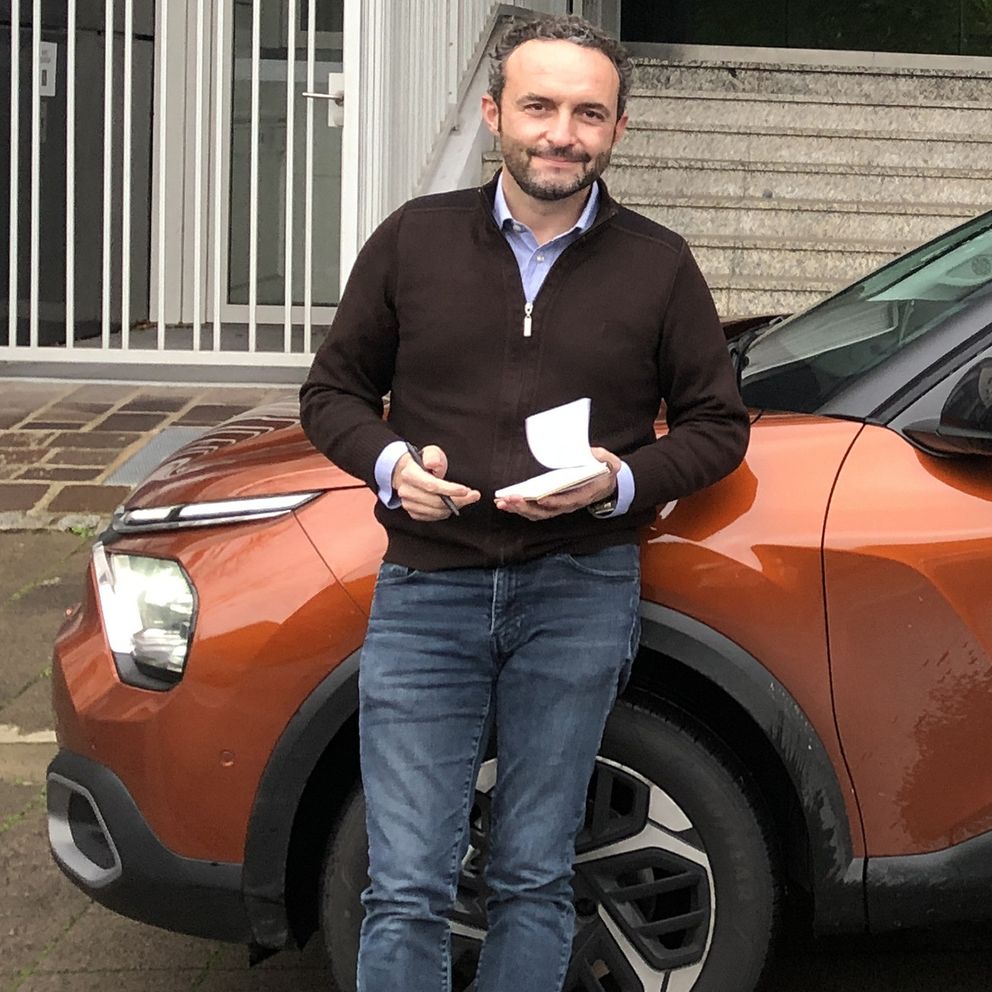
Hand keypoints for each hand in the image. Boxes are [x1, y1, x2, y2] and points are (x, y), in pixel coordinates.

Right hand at [392, 445, 480, 520]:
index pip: (431, 485)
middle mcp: (406, 491)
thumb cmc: (423, 463)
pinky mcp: (414, 513)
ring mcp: (408, 504)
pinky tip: (454, 503)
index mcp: (409, 474)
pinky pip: (434, 516)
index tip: (465, 490)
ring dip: (454, 506)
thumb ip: (433, 456)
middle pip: (436, 501)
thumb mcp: (430, 452)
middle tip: (473, 495)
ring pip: (437, 511)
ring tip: (466, 498)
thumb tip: (434, 464)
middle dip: (458, 500)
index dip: (449, 489)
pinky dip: (446, 511)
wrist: (409, 474)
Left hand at [494, 447, 619, 520]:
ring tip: (503, 502)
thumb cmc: (605, 471)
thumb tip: (591, 452)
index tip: (540, 499)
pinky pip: (535, 510)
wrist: (606, 482)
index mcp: (584, 494)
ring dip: (519, 509)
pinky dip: (520, 508)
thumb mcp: (610, 462)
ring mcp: (560, 506)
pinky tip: (506, 502)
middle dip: (527, 506)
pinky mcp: (552, 504)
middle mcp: (570, 504)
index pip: (567, 501)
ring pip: (538, 513)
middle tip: (510, 499)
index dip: (554, 501)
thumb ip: (601, 457)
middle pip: (546, 511)